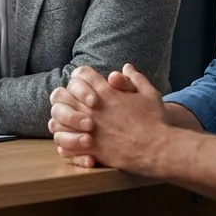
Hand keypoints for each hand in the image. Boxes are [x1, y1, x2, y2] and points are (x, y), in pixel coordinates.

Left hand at [49, 64, 169, 173]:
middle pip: (61, 95)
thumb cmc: (156, 120)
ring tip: (66, 125)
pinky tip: (71, 145)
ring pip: (57, 121)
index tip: (83, 85)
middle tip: (69, 104)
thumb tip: (126, 67)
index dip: (80, 77)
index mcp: (106, 93)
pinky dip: (65, 145)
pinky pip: (65, 146)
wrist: (158, 148)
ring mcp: (90, 129)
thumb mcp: (149, 94)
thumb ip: (135, 78)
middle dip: (63, 98)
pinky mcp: (91, 149)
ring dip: (60, 122)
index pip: (81, 74)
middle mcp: (94, 109)